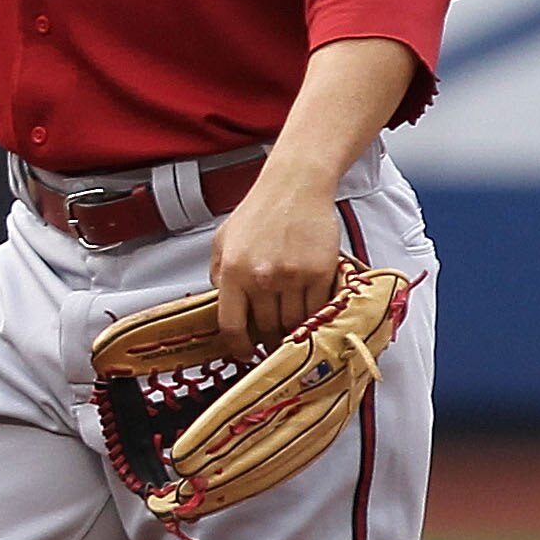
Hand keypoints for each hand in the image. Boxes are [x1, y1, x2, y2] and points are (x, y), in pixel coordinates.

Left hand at [208, 186, 344, 352]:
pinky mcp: (321, 272)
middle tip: (272, 341)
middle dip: (269, 340)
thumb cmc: (259, 211)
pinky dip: (315, 316)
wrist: (295, 187)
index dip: (238, 346)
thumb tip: (221, 304)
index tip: (244, 353)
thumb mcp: (222, 240)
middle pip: (267, 328)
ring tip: (292, 329)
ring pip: (295, 323)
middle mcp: (262, 277)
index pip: (231, 324)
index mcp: (233, 271)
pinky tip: (311, 314)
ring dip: (294, 331)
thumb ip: (217, 273)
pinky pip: (318, 309)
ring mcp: (293, 276)